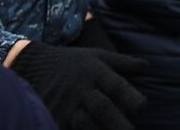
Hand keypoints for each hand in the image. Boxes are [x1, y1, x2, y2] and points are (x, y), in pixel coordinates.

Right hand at [8, 40, 147, 129]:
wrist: (32, 66)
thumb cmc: (72, 63)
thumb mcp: (97, 56)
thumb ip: (123, 64)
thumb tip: (148, 67)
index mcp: (96, 73)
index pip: (116, 86)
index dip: (130, 96)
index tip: (142, 106)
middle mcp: (82, 90)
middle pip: (102, 108)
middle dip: (116, 121)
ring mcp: (66, 106)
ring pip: (83, 124)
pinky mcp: (52, 118)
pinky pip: (65, 128)